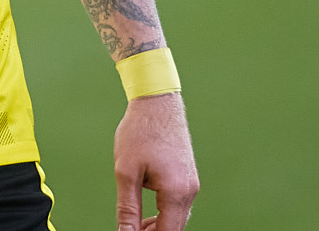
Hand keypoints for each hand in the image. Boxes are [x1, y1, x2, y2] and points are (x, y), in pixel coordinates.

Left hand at [114, 92, 198, 230]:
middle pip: (174, 227)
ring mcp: (192, 183)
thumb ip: (127, 208)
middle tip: (129, 229)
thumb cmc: (140, 132)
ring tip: (134, 223)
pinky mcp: (188, 176)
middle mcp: (190, 190)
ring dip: (158, 225)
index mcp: (176, 191)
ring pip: (177, 217)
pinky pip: (178, 204)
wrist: (157, 101)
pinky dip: (164, 212)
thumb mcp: (126, 172)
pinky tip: (146, 210)